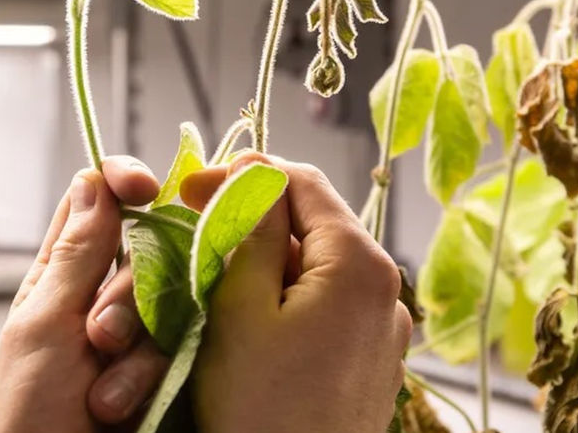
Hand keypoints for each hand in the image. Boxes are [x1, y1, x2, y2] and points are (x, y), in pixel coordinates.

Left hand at [0, 156, 167, 432]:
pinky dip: (158, 372)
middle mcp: (105, 295)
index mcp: (60, 275)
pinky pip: (190, 338)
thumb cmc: (27, 419)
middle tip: (98, 339)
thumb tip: (93, 180)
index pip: (97, 200)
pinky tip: (130, 407)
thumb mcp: (41, 328)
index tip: (145, 187)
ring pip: (173, 295)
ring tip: (105, 396)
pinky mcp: (173, 363)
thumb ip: (76, 254)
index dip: (122, 181)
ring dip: (139, 349)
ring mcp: (142, 331)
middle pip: (145, 247)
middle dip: (127, 295)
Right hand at [186, 154, 412, 432]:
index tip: (191, 189)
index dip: (243, 175)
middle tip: (195, 228)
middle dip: (253, 216)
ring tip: (215, 275)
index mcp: (360, 263)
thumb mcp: (241, 308)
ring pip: (318, 262)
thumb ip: (253, 229)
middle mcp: (386, 288)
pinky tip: (249, 313)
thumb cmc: (261, 408)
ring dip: (267, 256)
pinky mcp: (371, 355)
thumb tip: (254, 169)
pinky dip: (288, 292)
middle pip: (313, 220)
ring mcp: (383, 325)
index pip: (301, 182)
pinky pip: (328, 300)